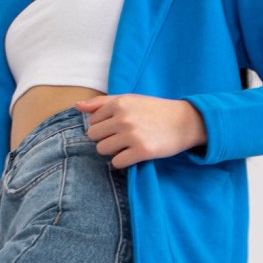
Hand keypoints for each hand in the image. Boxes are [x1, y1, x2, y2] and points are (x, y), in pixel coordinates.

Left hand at [75, 95, 206, 169]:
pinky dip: (122, 162)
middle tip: (122, 138)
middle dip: (105, 139)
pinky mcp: (142, 151)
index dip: (103, 127)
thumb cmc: (155, 111)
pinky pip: (117, 163)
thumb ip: (102, 103)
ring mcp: (132, 135)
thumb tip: (77, 106)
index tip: (118, 127)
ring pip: (103, 150)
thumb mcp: (130, 100)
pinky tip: (133, 155)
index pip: (92, 122)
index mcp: (119, 103)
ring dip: (113, 151)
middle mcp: (124, 118)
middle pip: (94, 137)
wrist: (185, 122)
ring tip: (128, 146)